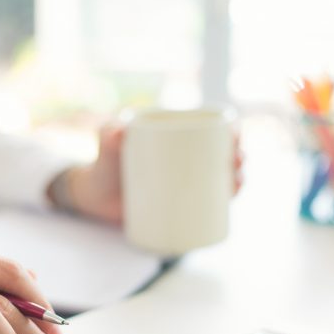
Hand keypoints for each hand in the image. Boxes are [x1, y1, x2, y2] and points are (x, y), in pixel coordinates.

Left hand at [64, 125, 243, 223]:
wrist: (94, 198)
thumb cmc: (102, 165)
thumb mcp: (106, 146)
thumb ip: (108, 135)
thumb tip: (121, 133)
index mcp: (174, 137)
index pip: (210, 129)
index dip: (231, 131)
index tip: (235, 137)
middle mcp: (184, 158)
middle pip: (221, 154)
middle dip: (239, 156)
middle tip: (236, 163)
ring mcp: (185, 182)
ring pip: (221, 178)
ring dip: (238, 177)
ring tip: (236, 183)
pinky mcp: (181, 204)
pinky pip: (210, 202)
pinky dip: (226, 200)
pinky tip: (234, 199)